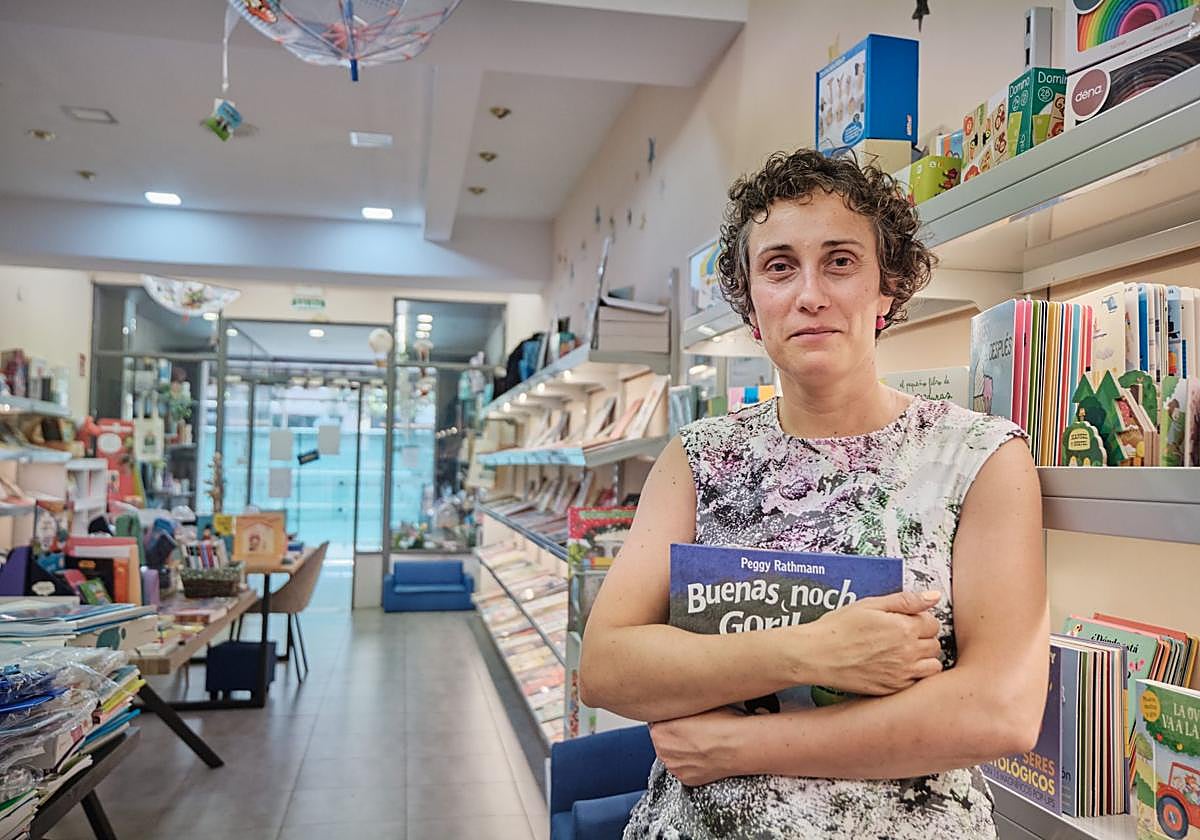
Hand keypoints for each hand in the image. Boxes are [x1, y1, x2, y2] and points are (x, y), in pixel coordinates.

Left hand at [649, 707, 744, 786]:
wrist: (739, 745)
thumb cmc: (722, 724)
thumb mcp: (695, 706)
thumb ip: (678, 710)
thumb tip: (677, 708)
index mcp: (660, 730)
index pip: (656, 723)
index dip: (670, 720)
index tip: (680, 719)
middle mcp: (663, 751)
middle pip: (662, 741)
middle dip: (674, 736)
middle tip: (691, 731)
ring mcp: (674, 767)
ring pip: (672, 756)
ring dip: (681, 751)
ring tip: (700, 743)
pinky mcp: (686, 780)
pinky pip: (684, 769)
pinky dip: (691, 764)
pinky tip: (704, 755)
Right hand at [806, 590, 943, 694]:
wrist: (817, 655)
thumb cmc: (838, 628)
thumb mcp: (869, 605)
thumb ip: (905, 600)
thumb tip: (933, 596)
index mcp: (904, 628)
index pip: (933, 623)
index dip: (920, 619)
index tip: (907, 620)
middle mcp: (907, 653)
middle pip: (935, 644)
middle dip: (923, 637)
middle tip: (902, 635)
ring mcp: (902, 674)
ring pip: (932, 666)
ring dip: (923, 658)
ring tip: (903, 652)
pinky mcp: (893, 689)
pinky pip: (917, 682)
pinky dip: (912, 674)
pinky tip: (894, 666)